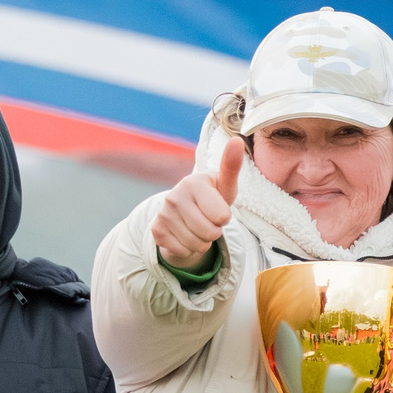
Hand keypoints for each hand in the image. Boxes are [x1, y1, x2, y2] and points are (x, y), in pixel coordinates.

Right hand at [151, 138, 242, 269]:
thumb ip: (231, 166)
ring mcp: (163, 213)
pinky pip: (184, 252)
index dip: (224, 218)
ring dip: (202, 242)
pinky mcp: (156, 231)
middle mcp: (174, 195)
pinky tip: (185, 235)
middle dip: (214, 232)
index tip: (217, 209)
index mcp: (193, 182)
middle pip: (210, 233)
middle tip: (207, 220)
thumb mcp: (225, 186)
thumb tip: (236, 140)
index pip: (222, 216)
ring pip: (197, 245)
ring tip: (197, 227)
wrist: (186, 214)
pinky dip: (188, 249)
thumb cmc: (212, 198)